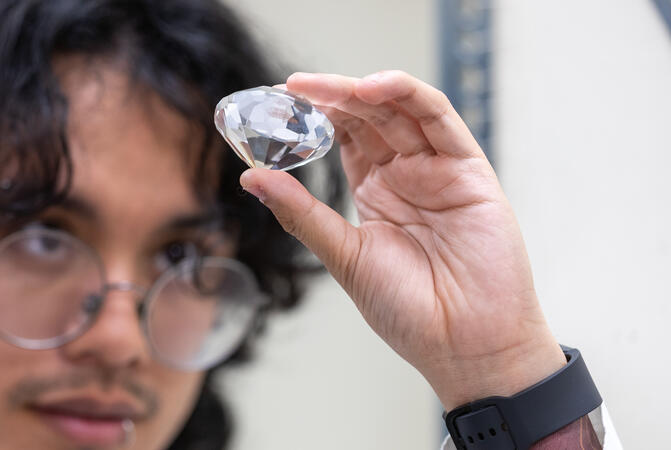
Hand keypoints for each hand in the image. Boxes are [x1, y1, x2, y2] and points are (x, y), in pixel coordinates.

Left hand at [239, 71, 566, 409]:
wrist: (465, 347)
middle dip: (331, 98)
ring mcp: (438, 170)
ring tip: (322, 86)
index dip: (315, 116)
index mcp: (375, 193)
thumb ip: (301, 214)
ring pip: (399, 112)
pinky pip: (441, 121)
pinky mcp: (470, 171)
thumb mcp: (344, 256)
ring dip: (362, 91)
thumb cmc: (410, 311)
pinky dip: (410, 96)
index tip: (279, 100)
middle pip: (367, 119)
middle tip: (294, 87)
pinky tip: (374, 89)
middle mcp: (407, 175)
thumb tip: (252, 178)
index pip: (344, 138)